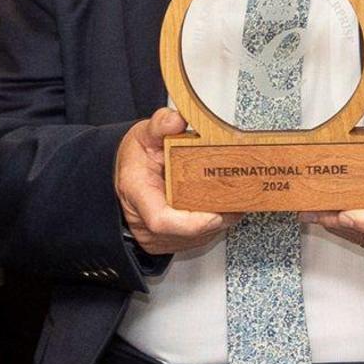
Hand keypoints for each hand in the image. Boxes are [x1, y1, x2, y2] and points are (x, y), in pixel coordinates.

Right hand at [114, 109, 229, 257]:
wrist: (124, 177)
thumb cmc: (135, 160)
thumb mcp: (144, 135)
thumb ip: (161, 125)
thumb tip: (177, 120)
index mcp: (137, 192)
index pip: (162, 220)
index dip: (193, 222)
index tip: (216, 213)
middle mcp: (144, 222)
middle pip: (188, 232)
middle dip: (218, 215)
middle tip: (238, 195)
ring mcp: (155, 238)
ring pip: (196, 239)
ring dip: (218, 221)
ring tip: (232, 198)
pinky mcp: (165, 244)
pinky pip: (195, 241)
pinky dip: (211, 225)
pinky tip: (218, 207)